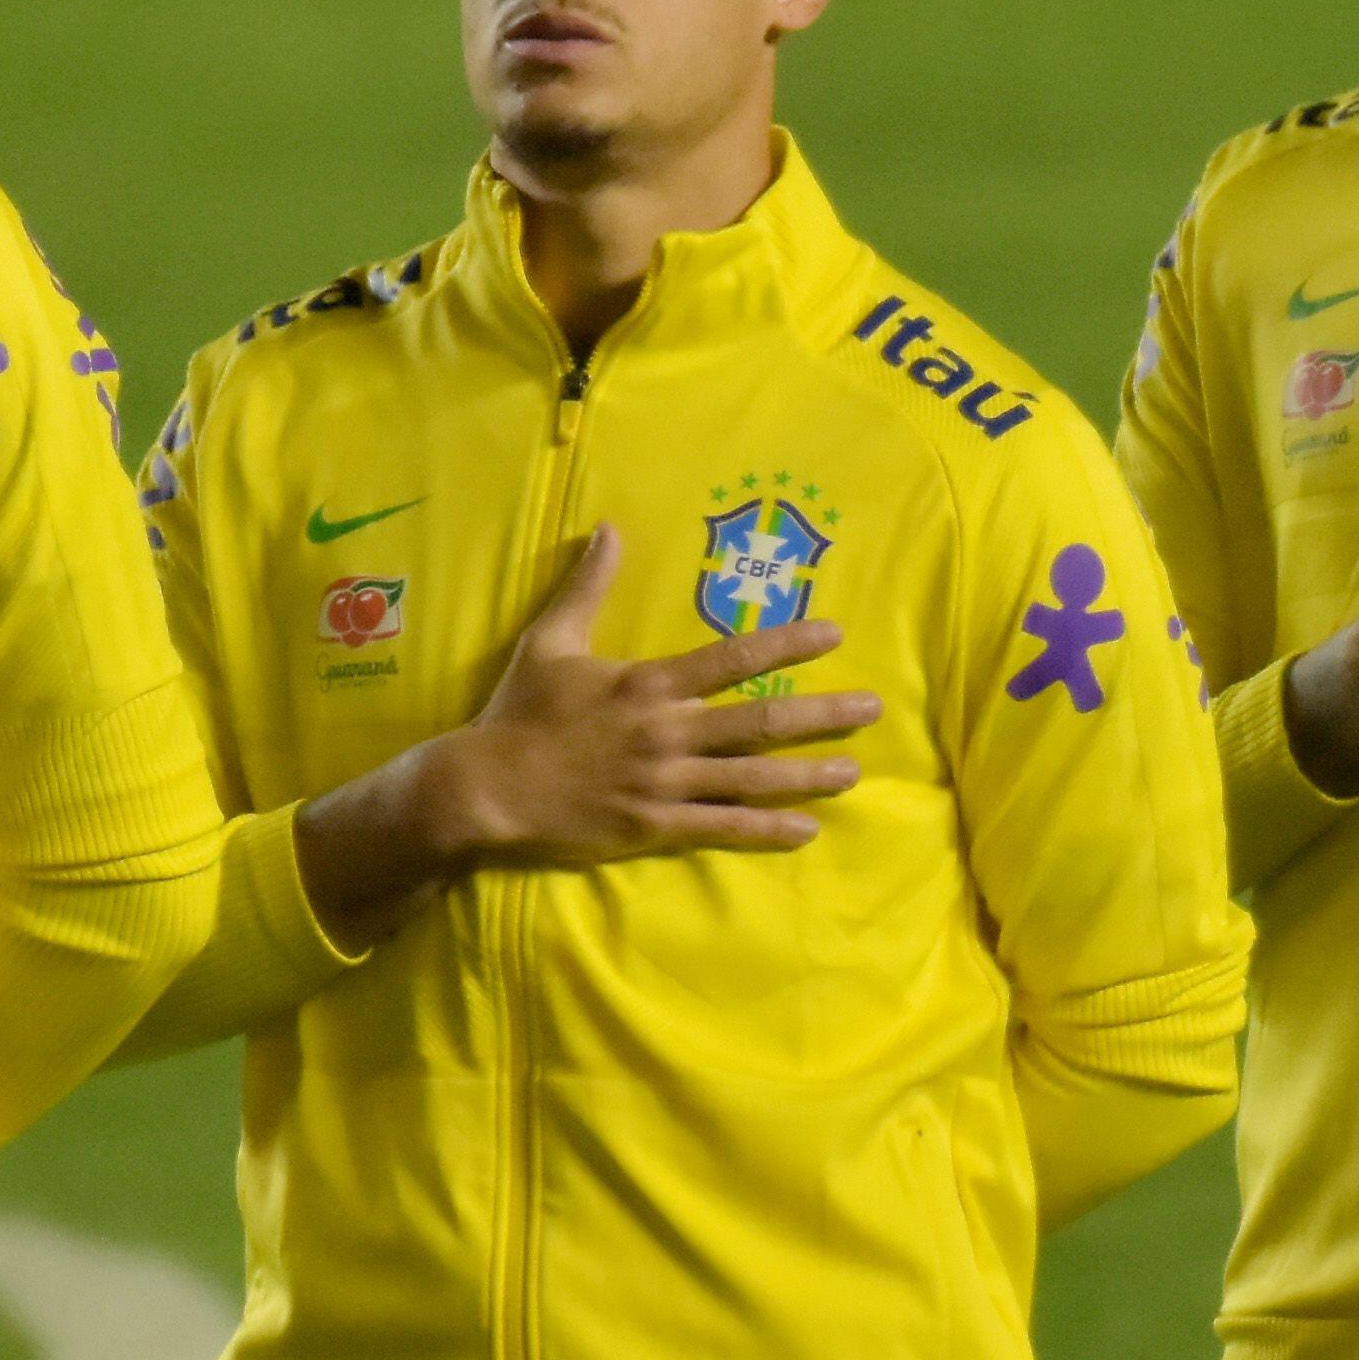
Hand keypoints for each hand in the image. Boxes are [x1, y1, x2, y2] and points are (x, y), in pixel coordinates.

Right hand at [292, 526, 885, 943]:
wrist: (486, 787)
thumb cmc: (520, 712)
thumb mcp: (551, 639)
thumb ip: (589, 585)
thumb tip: (610, 530)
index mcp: (649, 684)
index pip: (732, 659)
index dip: (786, 643)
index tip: (832, 633)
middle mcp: (667, 732)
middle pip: (760, 723)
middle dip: (821, 715)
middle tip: (872, 710)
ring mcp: (664, 783)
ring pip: (751, 779)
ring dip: (807, 775)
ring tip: (853, 772)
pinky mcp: (654, 826)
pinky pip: (722, 828)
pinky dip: (766, 829)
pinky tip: (805, 830)